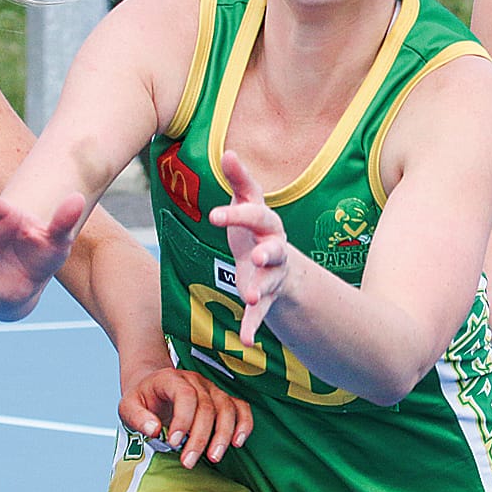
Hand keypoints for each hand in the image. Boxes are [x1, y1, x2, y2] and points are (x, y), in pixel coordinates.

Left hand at [119, 365, 252, 468]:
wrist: (152, 385)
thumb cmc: (142, 399)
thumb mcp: (127, 406)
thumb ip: (137, 417)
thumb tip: (154, 430)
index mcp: (171, 379)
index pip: (184, 395)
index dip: (182, 419)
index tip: (174, 442)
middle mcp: (195, 381)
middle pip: (206, 406)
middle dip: (200, 436)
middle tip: (189, 462)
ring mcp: (212, 389)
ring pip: (226, 407)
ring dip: (223, 434)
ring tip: (214, 457)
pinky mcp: (222, 399)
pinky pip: (241, 407)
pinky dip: (244, 423)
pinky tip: (238, 442)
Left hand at [208, 150, 289, 346]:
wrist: (278, 263)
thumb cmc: (255, 227)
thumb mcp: (248, 203)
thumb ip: (240, 180)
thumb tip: (228, 150)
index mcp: (267, 223)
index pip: (255, 214)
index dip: (236, 214)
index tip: (213, 215)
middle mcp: (276, 248)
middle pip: (275, 248)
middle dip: (268, 252)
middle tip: (257, 255)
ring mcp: (273, 274)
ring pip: (271, 281)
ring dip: (263, 288)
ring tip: (252, 295)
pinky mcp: (267, 296)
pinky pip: (263, 313)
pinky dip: (254, 326)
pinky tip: (246, 341)